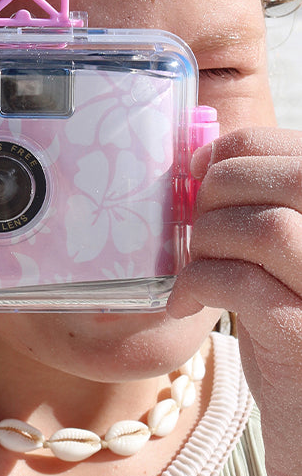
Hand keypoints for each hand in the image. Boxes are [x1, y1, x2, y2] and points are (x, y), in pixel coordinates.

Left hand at [167, 127, 301, 475]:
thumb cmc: (288, 326)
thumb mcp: (281, 256)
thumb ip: (259, 205)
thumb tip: (202, 152)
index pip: (299, 152)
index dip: (240, 149)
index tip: (200, 169)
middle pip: (292, 178)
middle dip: (223, 186)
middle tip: (195, 217)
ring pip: (269, 228)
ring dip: (209, 237)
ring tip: (193, 262)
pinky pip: (240, 283)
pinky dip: (197, 282)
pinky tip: (184, 300)